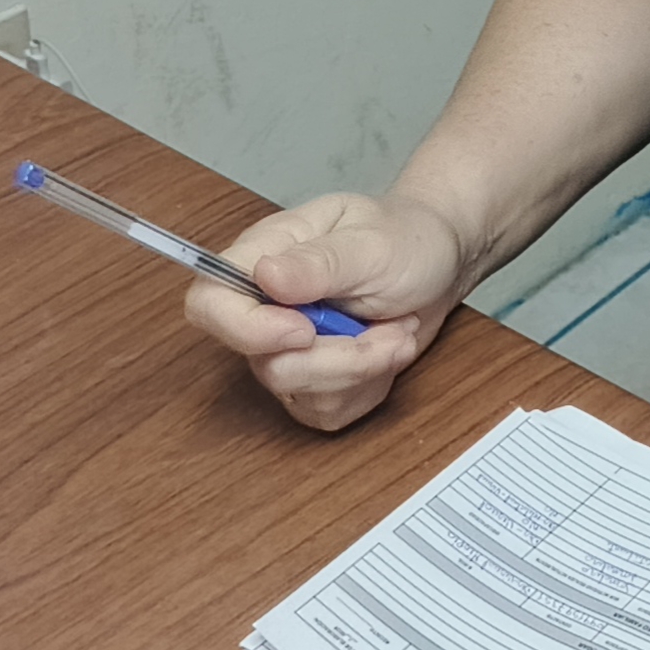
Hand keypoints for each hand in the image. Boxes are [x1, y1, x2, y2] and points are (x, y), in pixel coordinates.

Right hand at [184, 190, 468, 432]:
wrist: (440, 263)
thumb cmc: (404, 238)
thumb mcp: (370, 243)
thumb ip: (319, 263)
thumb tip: (264, 275)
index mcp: (263, 257)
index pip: (209, 304)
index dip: (247, 330)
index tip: (305, 331)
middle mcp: (267, 309)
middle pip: (264, 364)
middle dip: (338, 358)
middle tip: (389, 329)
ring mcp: (288, 350)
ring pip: (299, 395)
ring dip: (363, 370)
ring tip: (398, 330)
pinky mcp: (315, 383)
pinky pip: (327, 410)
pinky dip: (369, 388)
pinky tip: (387, 351)